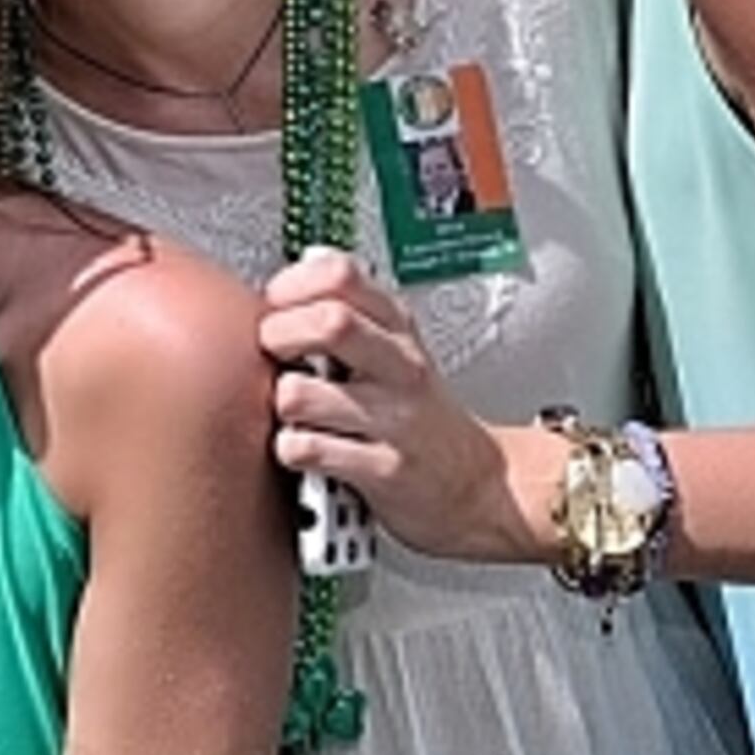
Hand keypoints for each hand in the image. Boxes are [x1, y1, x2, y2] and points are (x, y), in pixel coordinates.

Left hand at [256, 251, 540, 563]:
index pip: (340, 275)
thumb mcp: (397, 351)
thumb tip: (301, 268)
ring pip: (300, 393)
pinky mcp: (385, 469)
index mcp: (398, 329)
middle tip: (274, 354)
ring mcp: (395, 419)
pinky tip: (309, 447)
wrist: (480, 486)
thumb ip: (351, 312)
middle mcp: (400, 367)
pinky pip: (307, 449)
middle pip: (330, 323)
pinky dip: (292, 449)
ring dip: (283, 404)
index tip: (276, 307)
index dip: (292, 286)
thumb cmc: (422, 416)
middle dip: (279, 334)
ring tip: (298, 411)